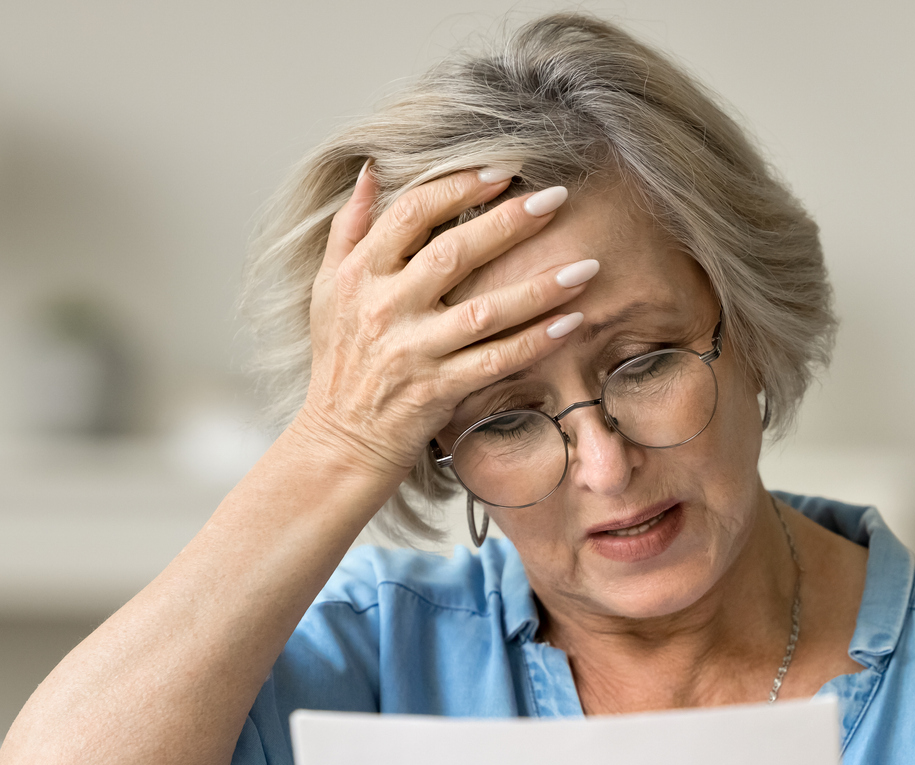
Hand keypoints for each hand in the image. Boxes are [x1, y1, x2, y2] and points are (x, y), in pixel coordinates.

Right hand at [287, 162, 598, 487]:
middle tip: (555, 198)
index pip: (412, 213)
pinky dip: (535, 341)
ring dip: (539, 287)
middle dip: (508, 222)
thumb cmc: (339, 363)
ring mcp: (412, 352)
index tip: (502, 171)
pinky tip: (571, 321)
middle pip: (454, 252)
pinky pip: (496, 361)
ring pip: (484, 310)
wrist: (338, 442)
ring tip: (586, 266)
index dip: (459, 186)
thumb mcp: (328, 290)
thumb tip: (373, 171)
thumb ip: (350, 229)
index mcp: (358, 275)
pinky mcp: (437, 391)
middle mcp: (383, 308)